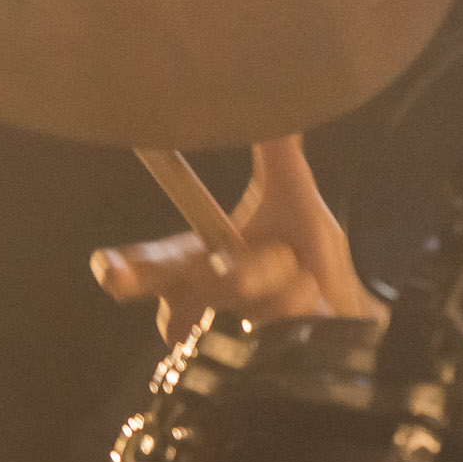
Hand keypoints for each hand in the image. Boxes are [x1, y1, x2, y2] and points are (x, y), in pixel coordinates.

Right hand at [90, 135, 382, 341]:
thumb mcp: (297, 199)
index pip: (154, 264)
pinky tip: (313, 308)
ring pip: (254, 293)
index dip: (130, 268)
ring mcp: (233, 336)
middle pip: (194, 288)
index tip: (110, 270)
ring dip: (287, 275)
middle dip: (225, 272)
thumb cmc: (311, 257)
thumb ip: (279, 151)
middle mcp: (207, 302)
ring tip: (301, 275)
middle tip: (243, 265)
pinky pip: (286, 320)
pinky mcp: (263, 363)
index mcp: (200, 262)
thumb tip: (274, 98)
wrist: (352, 308)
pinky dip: (308, 304)